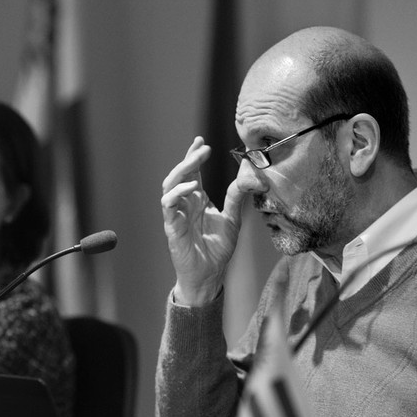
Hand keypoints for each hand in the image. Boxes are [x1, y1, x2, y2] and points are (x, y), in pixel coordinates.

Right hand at [161, 137, 245, 305]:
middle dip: (189, 159)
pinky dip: (177, 193)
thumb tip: (248, 176)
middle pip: (179, 174)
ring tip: (195, 160)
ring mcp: (176, 214)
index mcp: (197, 200)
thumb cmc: (217, 249)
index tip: (201, 142)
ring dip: (181, 171)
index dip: (194, 156)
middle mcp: (184, 204)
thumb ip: (236, 198)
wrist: (209, 275)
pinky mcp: (172, 226)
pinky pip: (168, 204)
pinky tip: (191, 187)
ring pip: (169, 185)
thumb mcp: (232, 219)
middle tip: (202, 147)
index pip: (191, 172)